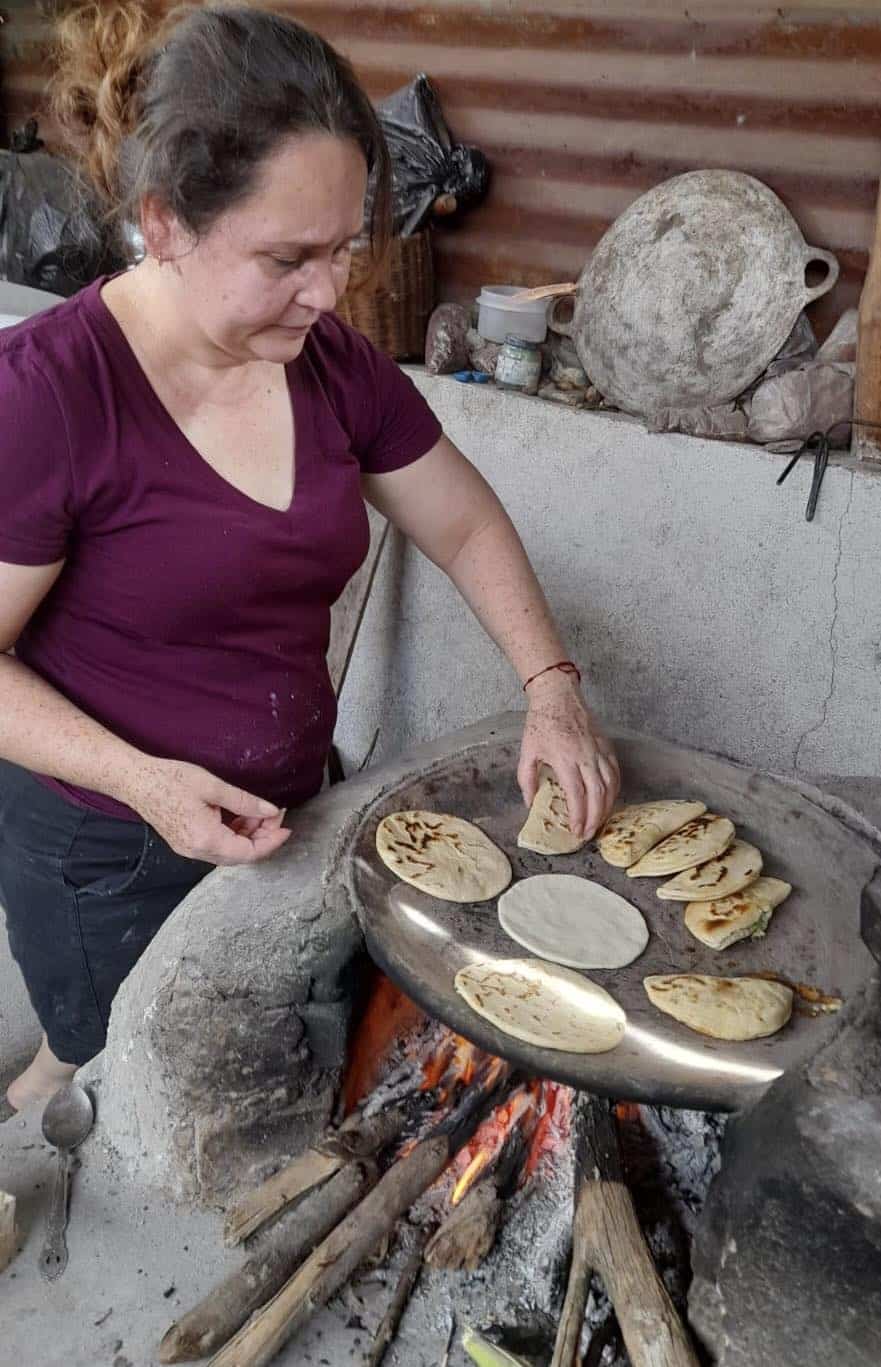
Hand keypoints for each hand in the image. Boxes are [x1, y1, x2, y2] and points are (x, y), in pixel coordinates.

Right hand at [118, 757, 291, 864]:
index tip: (286, 827)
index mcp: (206, 839)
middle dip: (263, 837)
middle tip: (275, 814)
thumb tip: (271, 811)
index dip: (271, 842)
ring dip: (249, 835)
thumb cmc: (171, 780)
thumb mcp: (213, 786)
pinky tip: (241, 816)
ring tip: (260, 812)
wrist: (136, 781)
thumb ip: (245, 802)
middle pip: (241, 855)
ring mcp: (190, 849)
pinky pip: (218, 846)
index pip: (249, 852)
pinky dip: (234, 834)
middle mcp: (197, 851)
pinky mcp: (186, 843)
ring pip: (230, 852)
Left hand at [518, 672, 619, 838]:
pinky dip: (615, 789)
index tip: (576, 831)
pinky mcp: (606, 746)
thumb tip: (530, 803)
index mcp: (565, 759)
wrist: (558, 696)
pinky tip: (610, 800)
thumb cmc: (540, 724)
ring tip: (599, 822)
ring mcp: (598, 751)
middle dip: (595, 818)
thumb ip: (527, 780)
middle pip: (597, 794)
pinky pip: (616, 772)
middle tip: (588, 834)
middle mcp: (585, 757)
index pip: (577, 795)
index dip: (579, 816)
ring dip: (607, 807)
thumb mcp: (527, 753)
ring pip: (611, 785)